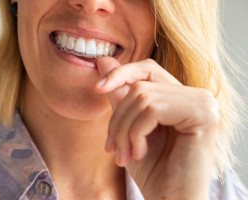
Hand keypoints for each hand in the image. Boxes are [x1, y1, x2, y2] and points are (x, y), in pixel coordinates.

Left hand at [95, 57, 218, 199]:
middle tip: (111, 148)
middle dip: (118, 118)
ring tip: (124, 155)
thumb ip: (120, 94)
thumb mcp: (129, 127)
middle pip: (140, 86)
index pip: (147, 69)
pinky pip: (152, 109)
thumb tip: (103, 60)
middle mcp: (196, 95)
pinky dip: (136, 133)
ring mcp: (202, 103)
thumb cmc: (152, 168)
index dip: (121, 73)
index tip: (97, 88)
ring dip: (124, 130)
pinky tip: (139, 153)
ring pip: (143, 97)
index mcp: (180, 97)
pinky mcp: (203, 115)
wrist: (171, 199)